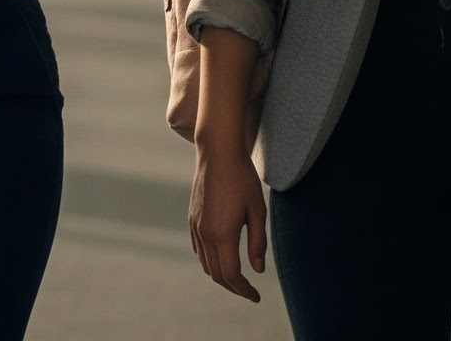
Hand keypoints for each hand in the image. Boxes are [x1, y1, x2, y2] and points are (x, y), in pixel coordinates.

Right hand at [188, 136, 268, 302]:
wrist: (217, 154)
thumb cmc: (242, 180)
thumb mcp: (258, 211)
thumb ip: (258, 243)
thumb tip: (258, 269)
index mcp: (222, 234)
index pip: (231, 274)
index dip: (244, 290)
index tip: (256, 297)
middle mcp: (205, 233)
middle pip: (216, 274)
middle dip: (233, 287)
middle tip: (249, 292)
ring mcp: (196, 226)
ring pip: (206, 263)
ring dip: (221, 276)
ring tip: (238, 278)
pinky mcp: (193, 218)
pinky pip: (199, 249)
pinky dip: (210, 261)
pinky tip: (222, 258)